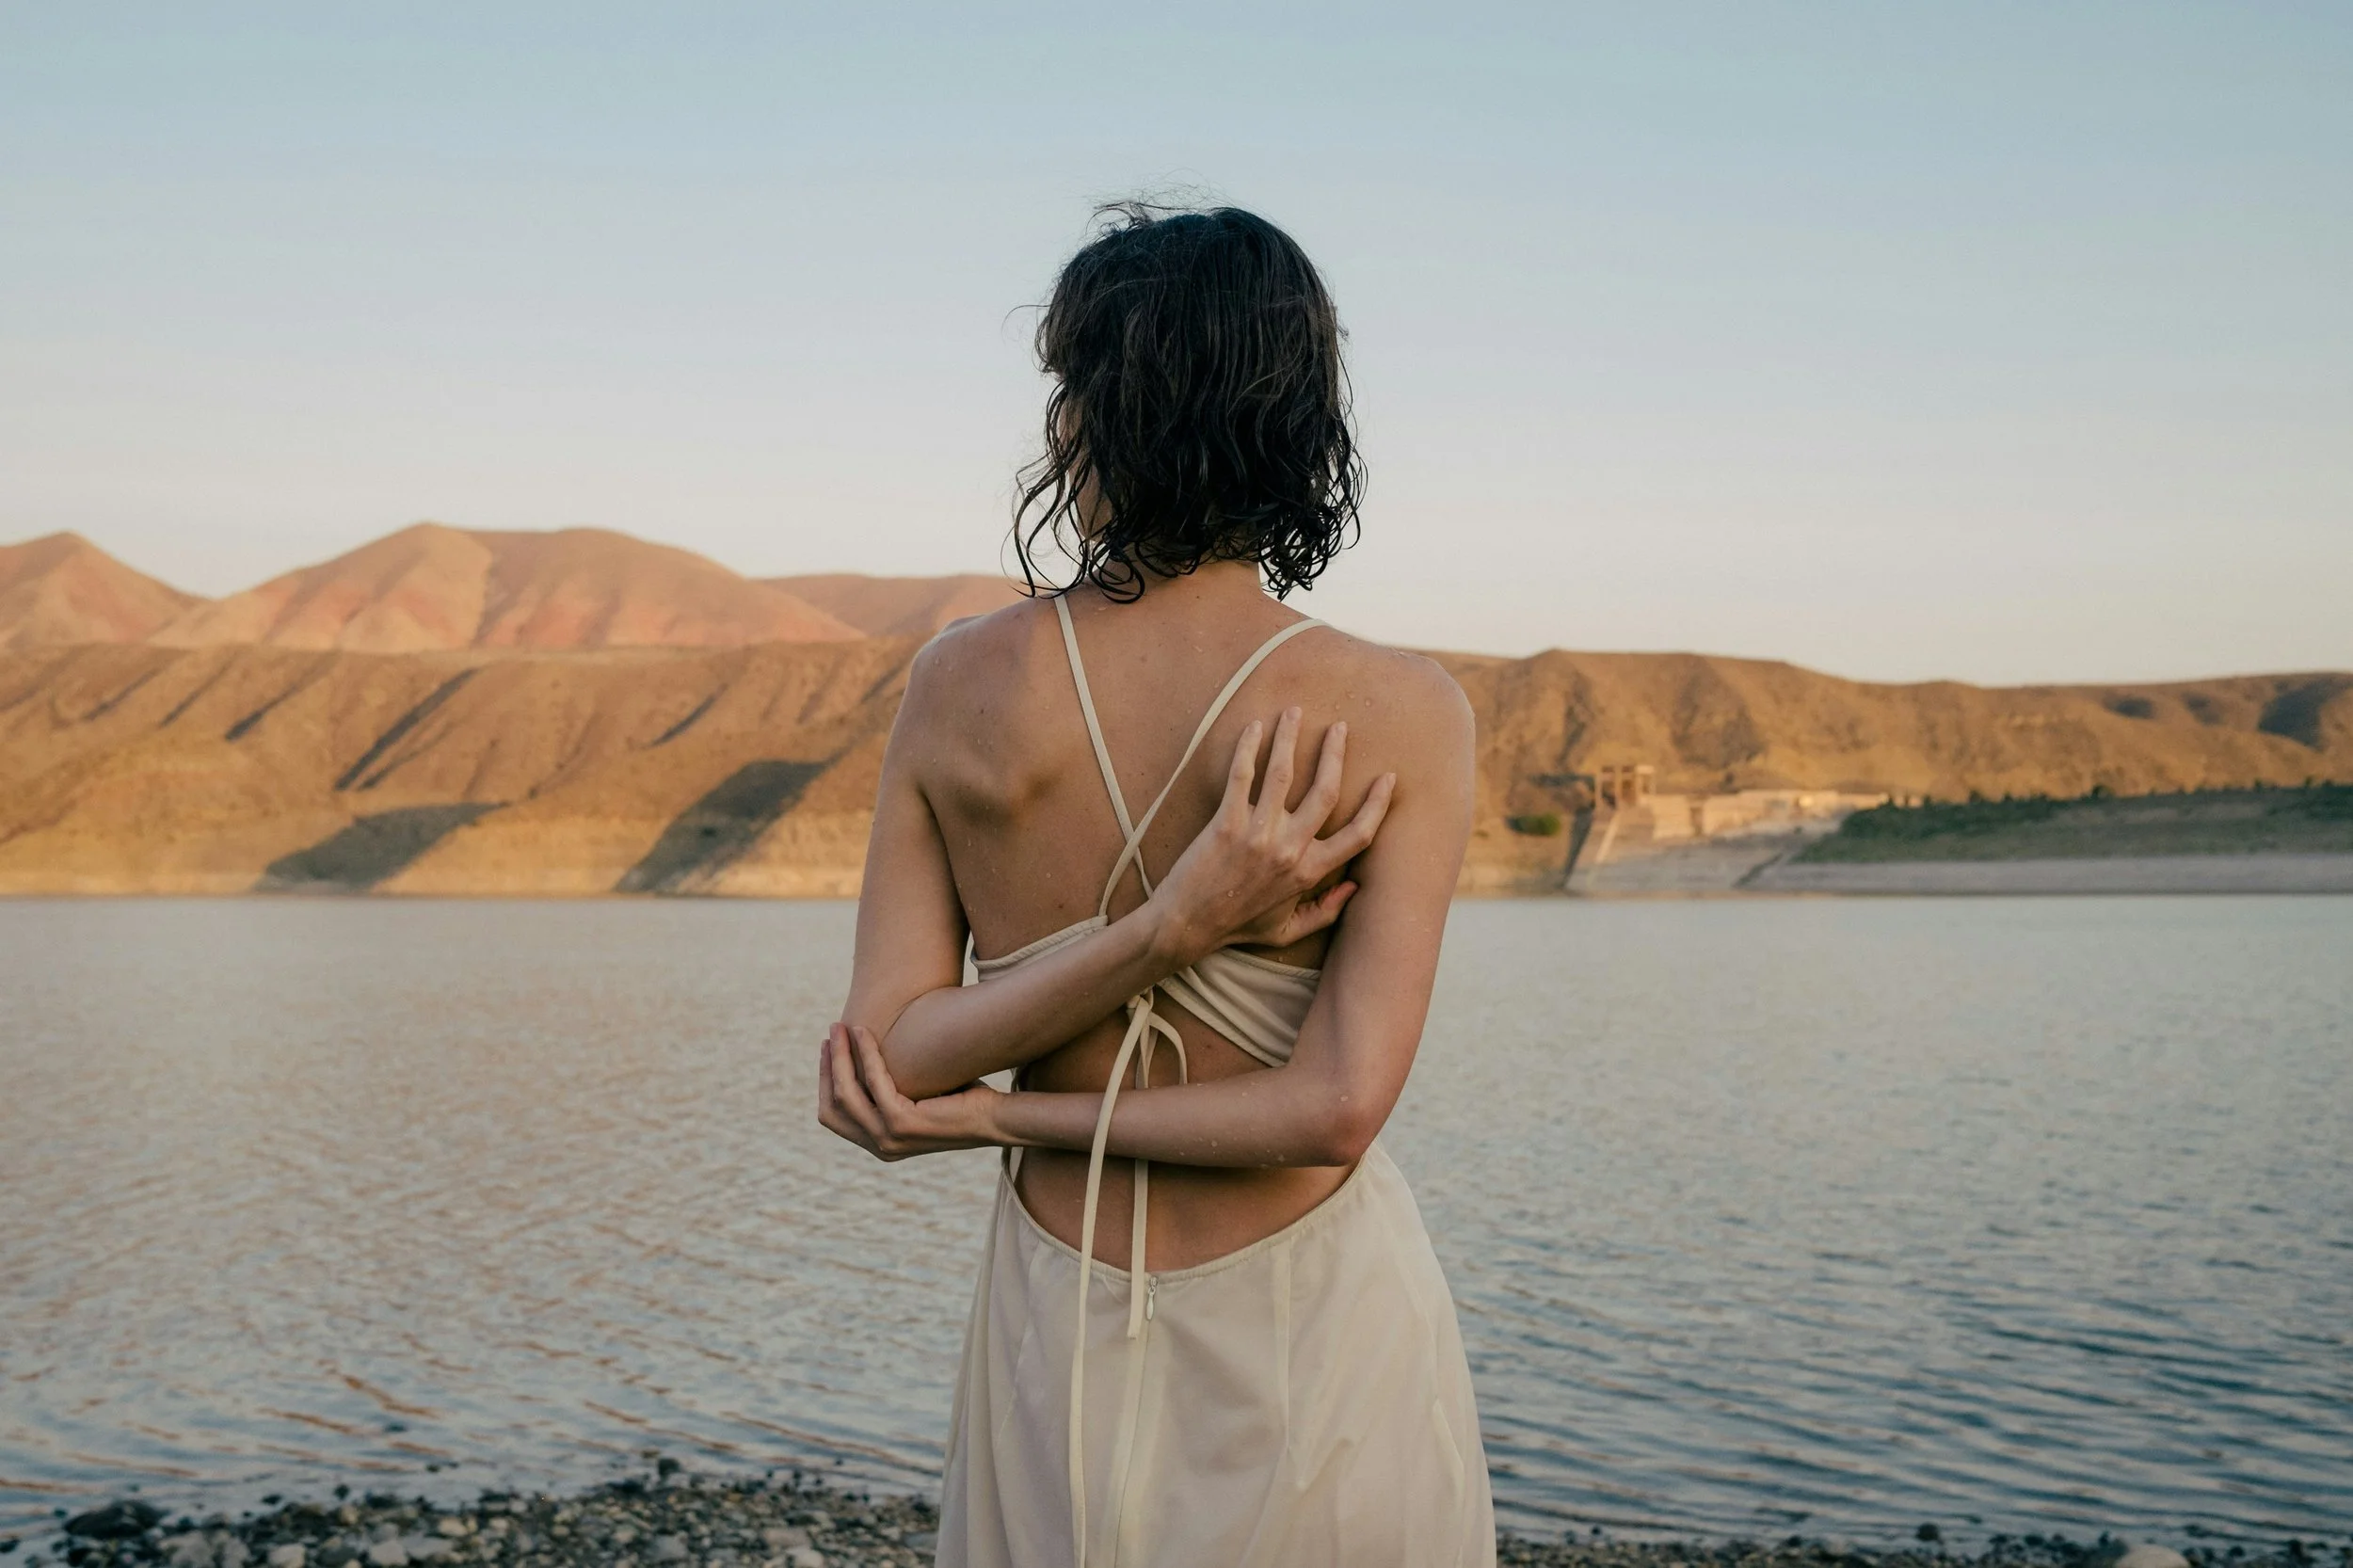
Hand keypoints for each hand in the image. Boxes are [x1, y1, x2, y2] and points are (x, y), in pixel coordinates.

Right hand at [817, 1021, 1004, 1160]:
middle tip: (831, 1033)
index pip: (835, 1115)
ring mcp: (889, 1139)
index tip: (828, 1049)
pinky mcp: (902, 1124)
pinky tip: (865, 1032)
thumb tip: (862, 1049)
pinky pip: (874, 1083)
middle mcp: (881, 1147)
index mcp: (880, 1143)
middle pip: (833, 1106)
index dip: (826, 1080)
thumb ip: (887, 1085)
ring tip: (842, 1027)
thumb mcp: (914, 1095)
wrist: (995, 1116)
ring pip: (847, 1093)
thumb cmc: (961, 1099)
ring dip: (841, 1056)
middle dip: (827, 1066)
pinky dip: (866, 1054)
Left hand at [1150, 706, 1394, 961]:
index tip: (1387, 777)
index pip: (1358, 834)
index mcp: (1309, 872)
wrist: (1187, 924)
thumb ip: (1326, 912)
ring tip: (1293, 712)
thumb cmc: (1238, 926)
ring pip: (1283, 773)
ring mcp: (1257, 834)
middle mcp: (1289, 849)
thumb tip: (1354, 886)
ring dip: (1290, 737)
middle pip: (1326, 790)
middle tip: (1338, 727)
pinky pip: (1242, 775)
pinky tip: (1254, 726)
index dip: (1378, 804)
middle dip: (1335, 752)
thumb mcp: (1288, 929)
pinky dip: (1249, 746)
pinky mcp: (1226, 823)